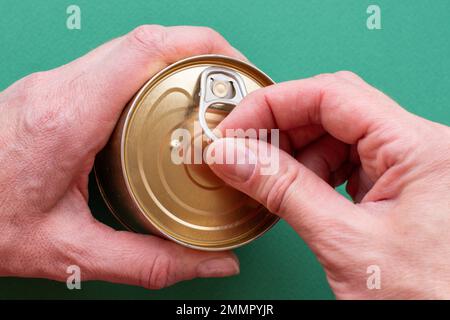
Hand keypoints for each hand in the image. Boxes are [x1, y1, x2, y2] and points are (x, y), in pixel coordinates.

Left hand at [0, 25, 244, 288]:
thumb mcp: (70, 254)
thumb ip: (150, 261)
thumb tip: (213, 264)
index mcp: (67, 117)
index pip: (145, 50)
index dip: (202, 47)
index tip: (236, 67)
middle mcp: (59, 87)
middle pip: (145, 41)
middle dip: (200, 54)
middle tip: (233, 88)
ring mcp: (53, 84)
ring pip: (130, 50)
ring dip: (175, 64)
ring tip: (209, 97)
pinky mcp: (53, 92)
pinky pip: (113, 67)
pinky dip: (150, 77)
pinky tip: (165, 108)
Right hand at [207, 71, 449, 298]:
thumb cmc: (426, 299)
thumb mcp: (344, 242)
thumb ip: (284, 190)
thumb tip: (232, 156)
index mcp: (418, 147)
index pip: (331, 95)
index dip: (273, 105)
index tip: (234, 128)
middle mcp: (418, 147)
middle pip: (333, 110)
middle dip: (280, 129)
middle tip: (239, 152)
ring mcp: (408, 167)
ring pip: (337, 135)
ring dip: (294, 153)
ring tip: (264, 178)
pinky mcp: (397, 187)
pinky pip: (346, 162)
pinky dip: (312, 172)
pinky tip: (294, 190)